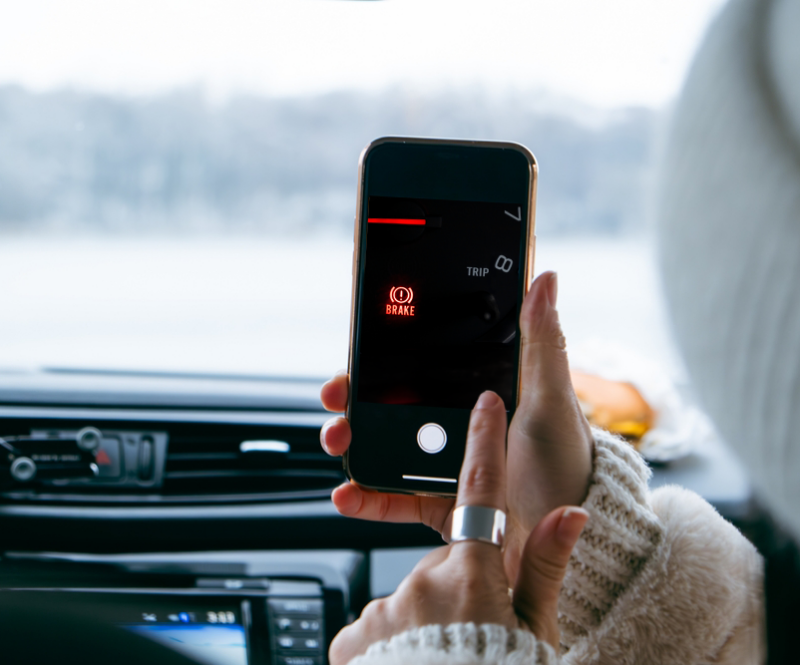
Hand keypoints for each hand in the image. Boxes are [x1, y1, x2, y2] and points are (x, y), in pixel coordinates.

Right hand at [320, 271, 592, 580]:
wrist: (565, 528)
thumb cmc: (566, 457)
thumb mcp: (551, 397)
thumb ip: (541, 343)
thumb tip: (546, 280)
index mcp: (473, 395)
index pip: (416, 370)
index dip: (380, 363)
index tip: (355, 359)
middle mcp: (451, 428)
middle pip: (390, 408)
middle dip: (354, 400)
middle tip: (338, 398)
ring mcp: (441, 467)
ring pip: (385, 450)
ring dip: (352, 442)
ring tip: (339, 440)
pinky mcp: (438, 506)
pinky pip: (395, 501)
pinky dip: (367, 498)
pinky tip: (347, 494)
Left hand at [329, 391, 587, 664]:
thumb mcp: (535, 632)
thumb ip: (546, 567)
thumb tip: (571, 512)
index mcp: (474, 577)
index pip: (479, 492)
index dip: (484, 442)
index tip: (485, 404)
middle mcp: (422, 584)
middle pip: (442, 566)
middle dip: (456, 590)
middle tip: (473, 633)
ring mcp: (383, 611)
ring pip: (408, 599)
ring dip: (424, 622)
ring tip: (440, 660)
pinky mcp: (352, 636)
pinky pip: (375, 628)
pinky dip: (391, 642)